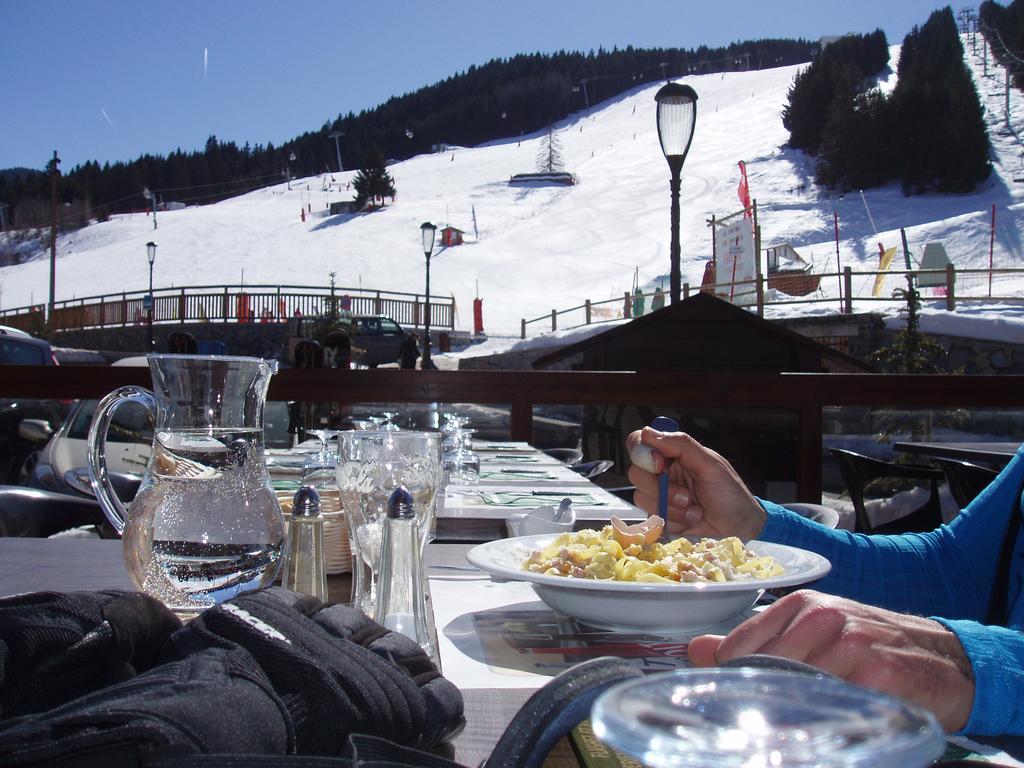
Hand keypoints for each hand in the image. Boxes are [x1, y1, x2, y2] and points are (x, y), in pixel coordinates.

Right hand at [625, 427, 764, 539]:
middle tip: (688, 497)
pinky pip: (652, 518)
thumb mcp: (710, 465)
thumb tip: (648, 432)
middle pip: (636, 473)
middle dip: (663, 490)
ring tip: (695, 511)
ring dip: (671, 508)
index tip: (661, 466)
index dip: (643, 454)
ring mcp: (659, 495)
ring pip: (642, 498)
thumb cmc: (730, 493)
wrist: (740, 527)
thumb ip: (681, 445)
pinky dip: (673, 521)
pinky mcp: (659, 516)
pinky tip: (690, 520)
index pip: (639, 443)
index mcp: (672, 454)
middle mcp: (662, 473)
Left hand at [688, 590, 974, 731]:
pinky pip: (833, 704)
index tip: (726, 697)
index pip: (742, 643)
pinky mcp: (878, 674)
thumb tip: (696, 650)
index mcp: (802, 605)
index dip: (729, 674)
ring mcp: (852, 643)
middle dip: (758, 695)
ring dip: (788, 710)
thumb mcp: (812, 632)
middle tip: (754, 719)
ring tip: (789, 723)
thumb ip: (753, 642)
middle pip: (765, 667)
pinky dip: (822, 719)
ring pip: (796, 686)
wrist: (944, 659)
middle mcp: (824, 617)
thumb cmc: (871, 645)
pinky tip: (823, 724)